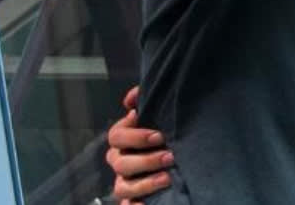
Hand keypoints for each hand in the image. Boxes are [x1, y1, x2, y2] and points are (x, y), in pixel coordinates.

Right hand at [104, 86, 173, 203]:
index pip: (116, 136)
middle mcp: (120, 160)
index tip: (159, 135)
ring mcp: (125, 181)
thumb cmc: (164, 128)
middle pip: (120, 163)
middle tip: (170, 156)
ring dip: (145, 183)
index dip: (135, 136)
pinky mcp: (133, 198)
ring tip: (168, 177)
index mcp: (123, 139)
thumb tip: (130, 99)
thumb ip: (144, 99)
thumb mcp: (158, 111)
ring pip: (123, 186)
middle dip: (146, 160)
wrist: (178, 151)